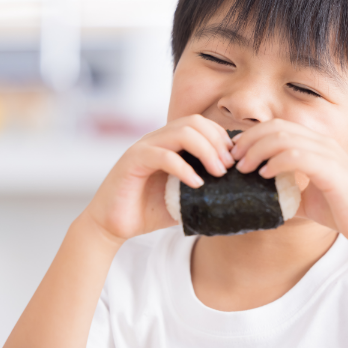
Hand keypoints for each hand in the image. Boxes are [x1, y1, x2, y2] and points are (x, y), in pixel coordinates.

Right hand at [83, 115, 234, 241]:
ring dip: (206, 150)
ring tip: (218, 173)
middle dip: (217, 142)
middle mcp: (156, 139)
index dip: (221, 138)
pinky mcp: (132, 161)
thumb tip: (234, 192)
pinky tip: (196, 184)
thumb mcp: (182, 198)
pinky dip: (184, 168)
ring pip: (181, 133)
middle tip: (229, 167)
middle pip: (194, 122)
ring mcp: (143, 147)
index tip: (234, 161)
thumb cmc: (146, 211)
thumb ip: (202, 188)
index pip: (200, 124)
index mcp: (168, 143)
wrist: (112, 225)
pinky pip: (164, 156)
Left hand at [230, 119, 347, 242]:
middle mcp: (321, 143)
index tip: (234, 154)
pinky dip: (277, 162)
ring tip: (244, 168)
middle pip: (276, 127)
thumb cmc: (340, 210)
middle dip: (249, 141)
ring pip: (284, 139)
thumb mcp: (304, 199)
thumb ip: (283, 192)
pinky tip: (265, 174)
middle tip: (233, 160)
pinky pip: (298, 157)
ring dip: (258, 151)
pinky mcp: (332, 170)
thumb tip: (256, 199)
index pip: (277, 127)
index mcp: (315, 145)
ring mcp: (328, 154)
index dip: (252, 136)